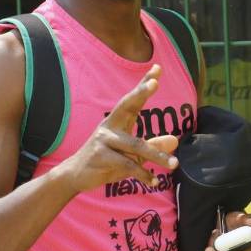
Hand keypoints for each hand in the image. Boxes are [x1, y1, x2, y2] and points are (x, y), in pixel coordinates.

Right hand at [55, 64, 179, 193]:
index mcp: (116, 122)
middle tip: (154, 82)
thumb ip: (152, 146)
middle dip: (140, 93)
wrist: (75, 175)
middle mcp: (109, 127)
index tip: (157, 68)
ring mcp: (104, 141)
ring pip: (135, 145)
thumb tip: (175, 140)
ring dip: (156, 155)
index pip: (132, 100)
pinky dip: (142, 174)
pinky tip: (153, 181)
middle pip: (126, 106)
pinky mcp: (101, 158)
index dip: (143, 85)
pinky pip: (127, 165)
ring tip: (174, 164)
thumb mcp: (131, 153)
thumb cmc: (106, 160)